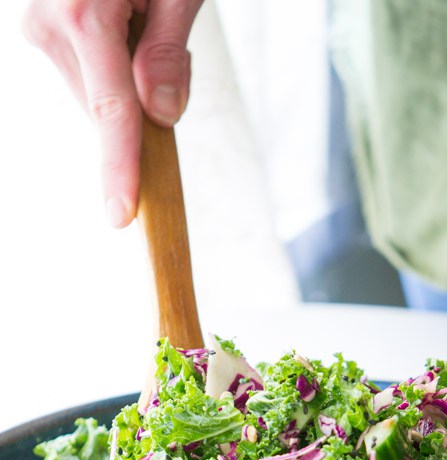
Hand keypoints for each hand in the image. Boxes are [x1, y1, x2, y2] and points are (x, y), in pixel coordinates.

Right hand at [23, 0, 203, 226]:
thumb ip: (168, 51)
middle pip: (108, 107)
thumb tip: (160, 114)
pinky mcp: (42, 23)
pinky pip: (86, 71)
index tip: (122, 215)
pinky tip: (122, 17)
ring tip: (142, 14)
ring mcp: (40, 23)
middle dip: (144, 100)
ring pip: (97, 93)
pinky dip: (113, 64)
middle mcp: (51, 22)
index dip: (121, 167)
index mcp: (85, 14)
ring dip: (128, 79)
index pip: (112, 112)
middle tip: (168, 40)